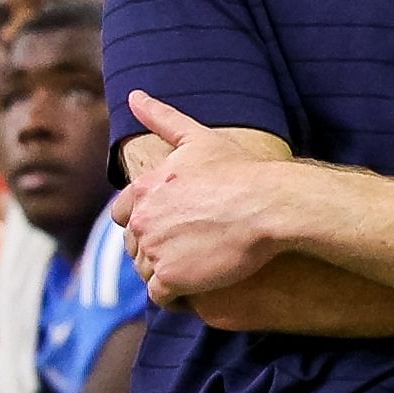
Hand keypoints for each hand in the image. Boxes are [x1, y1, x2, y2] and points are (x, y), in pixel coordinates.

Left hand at [116, 93, 305, 304]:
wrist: (271, 204)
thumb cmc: (242, 171)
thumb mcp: (199, 138)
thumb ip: (162, 118)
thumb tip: (134, 95)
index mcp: (144, 189)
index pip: (122, 216)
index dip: (145, 222)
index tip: (172, 226)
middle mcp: (142, 220)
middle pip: (135, 246)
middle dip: (156, 248)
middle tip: (190, 248)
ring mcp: (154, 250)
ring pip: (147, 272)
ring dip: (166, 272)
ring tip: (197, 266)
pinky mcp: (171, 279)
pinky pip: (161, 297)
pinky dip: (175, 296)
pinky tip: (197, 287)